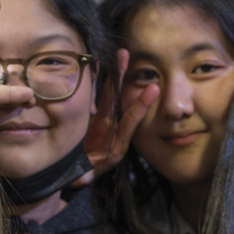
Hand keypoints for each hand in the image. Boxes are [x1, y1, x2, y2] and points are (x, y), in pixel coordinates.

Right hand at [72, 48, 157, 186]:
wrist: (80, 175)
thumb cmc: (83, 177)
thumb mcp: (84, 179)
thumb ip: (83, 178)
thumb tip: (81, 180)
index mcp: (116, 145)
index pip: (129, 123)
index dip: (140, 107)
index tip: (153, 89)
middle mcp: (113, 131)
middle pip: (120, 102)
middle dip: (124, 79)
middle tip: (128, 56)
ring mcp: (105, 124)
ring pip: (111, 97)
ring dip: (116, 76)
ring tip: (121, 54)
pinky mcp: (95, 119)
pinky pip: (100, 99)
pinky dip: (103, 83)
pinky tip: (104, 66)